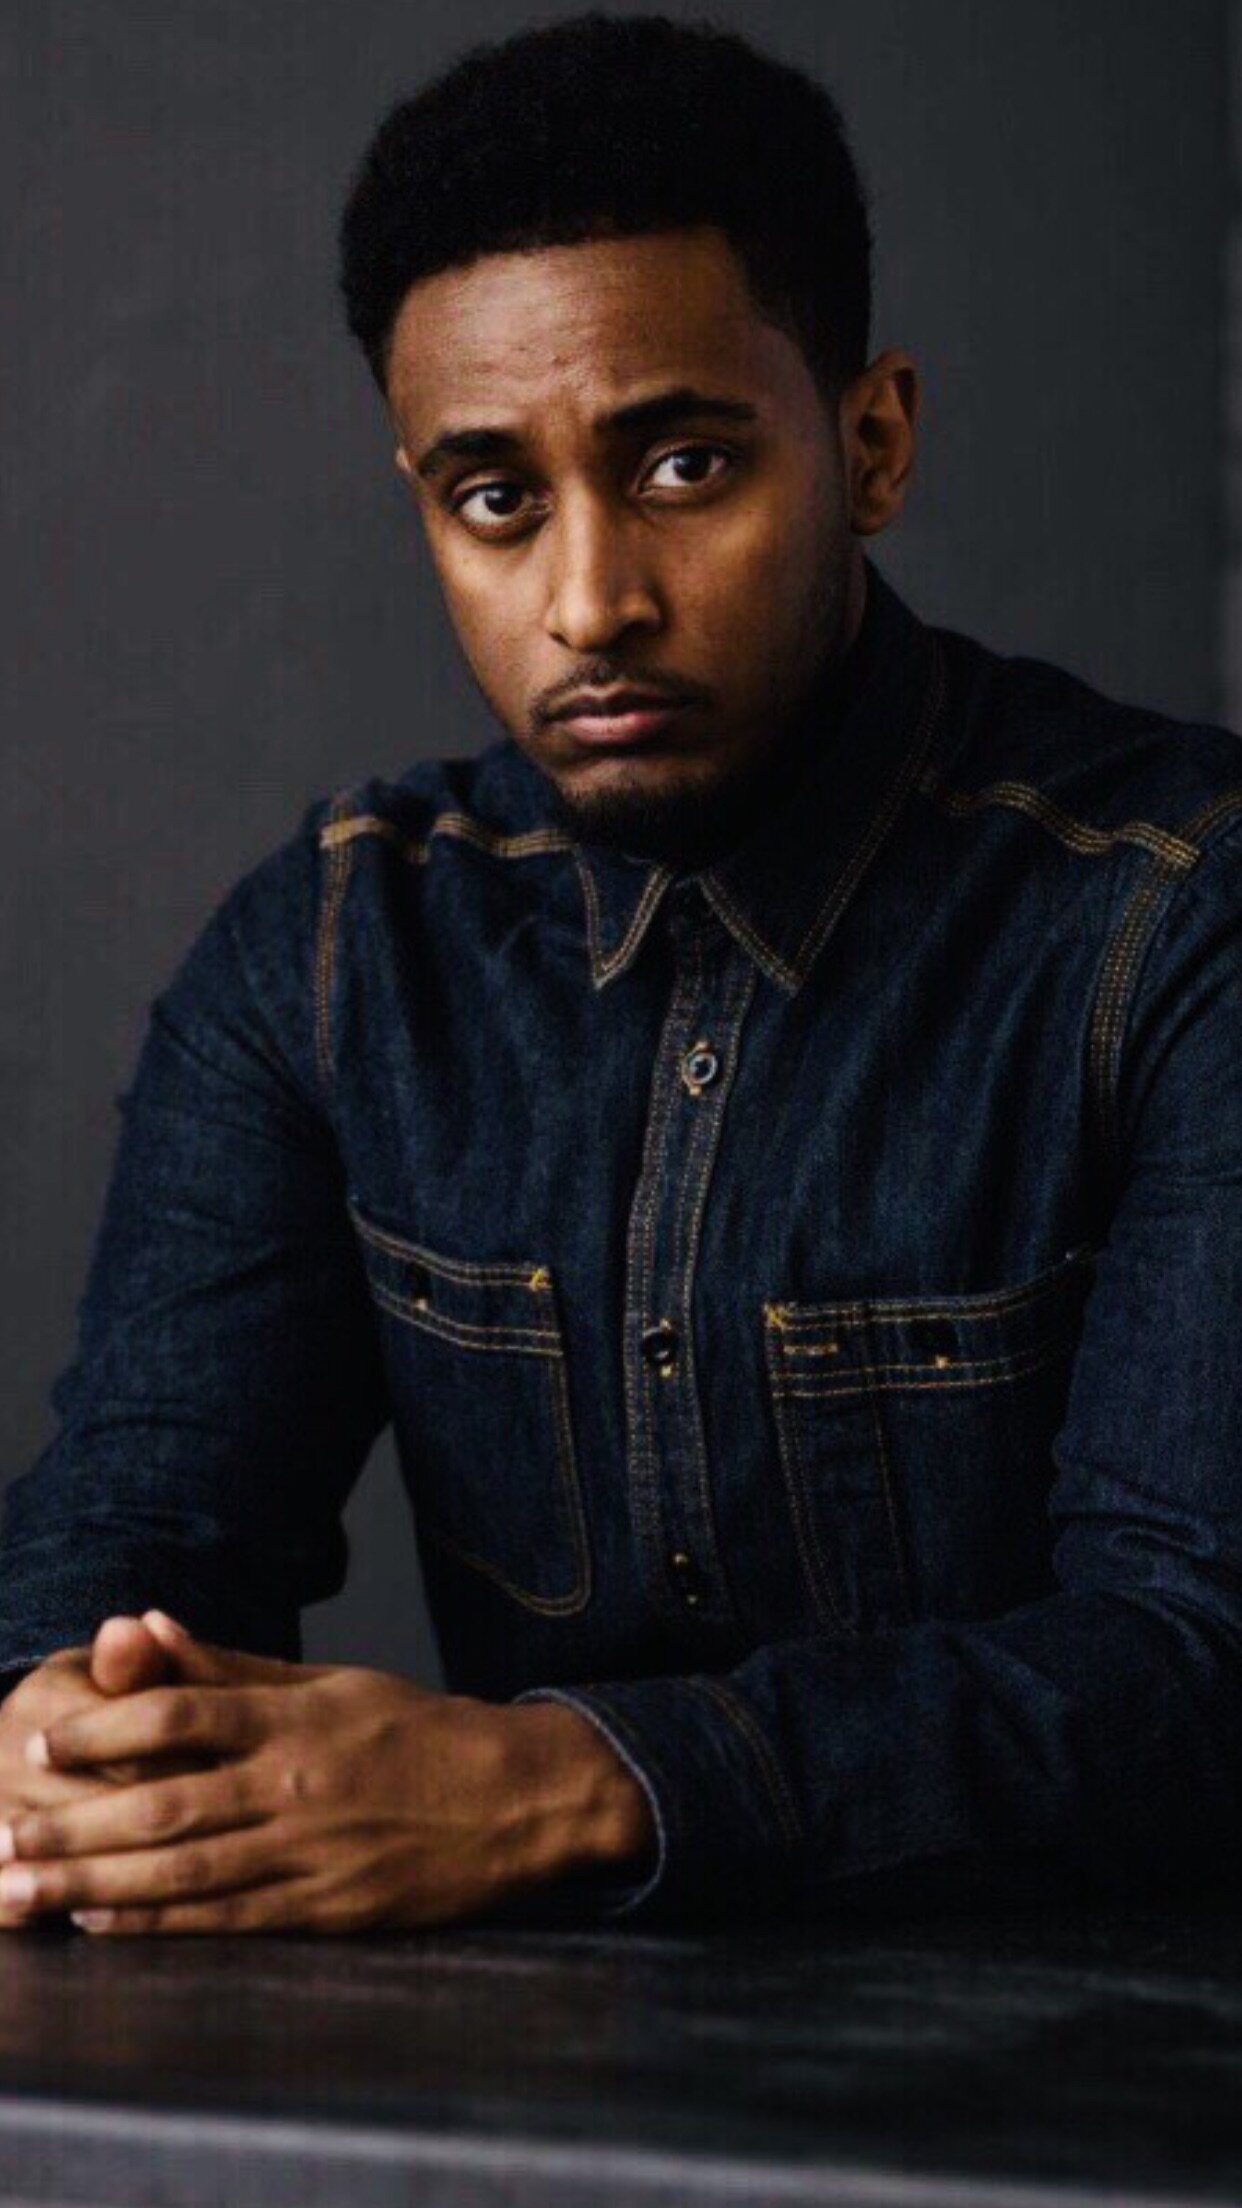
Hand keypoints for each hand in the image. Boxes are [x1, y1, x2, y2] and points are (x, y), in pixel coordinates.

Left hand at [0, 1613, 654, 1934]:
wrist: (516, 1798)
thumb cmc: (416, 1731)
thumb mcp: (329, 1682)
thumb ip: (231, 1664)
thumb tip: (144, 1625)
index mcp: (295, 1718)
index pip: (180, 1714)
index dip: (103, 1730)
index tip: (41, 1743)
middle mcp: (295, 1784)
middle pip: (163, 1804)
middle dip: (71, 1824)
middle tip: (1, 1839)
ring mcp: (310, 1852)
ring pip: (181, 1871)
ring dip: (92, 1881)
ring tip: (26, 1888)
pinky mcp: (325, 1909)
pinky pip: (225, 1919)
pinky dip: (156, 1921)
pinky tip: (101, 1917)